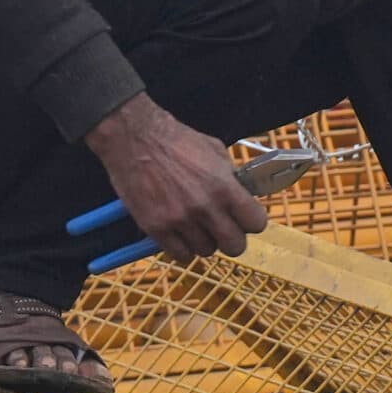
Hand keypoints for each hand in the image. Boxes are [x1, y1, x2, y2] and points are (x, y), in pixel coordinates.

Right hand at [82, 93, 267, 263]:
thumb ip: (231, 176)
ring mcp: (180, 220)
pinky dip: (182, 248)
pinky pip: (180, 254)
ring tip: (196, 226)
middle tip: (223, 228)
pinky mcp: (156, 228)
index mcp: (224, 186)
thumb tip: (243, 194)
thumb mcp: (215, 150)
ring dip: (204, 241)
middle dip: (232, 238)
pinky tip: (180, 233)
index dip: (252, 222)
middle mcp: (205, 207)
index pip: (256, 223)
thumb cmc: (175, 140)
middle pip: (235, 246)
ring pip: (206, 251)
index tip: (245, 219)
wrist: (135, 138)